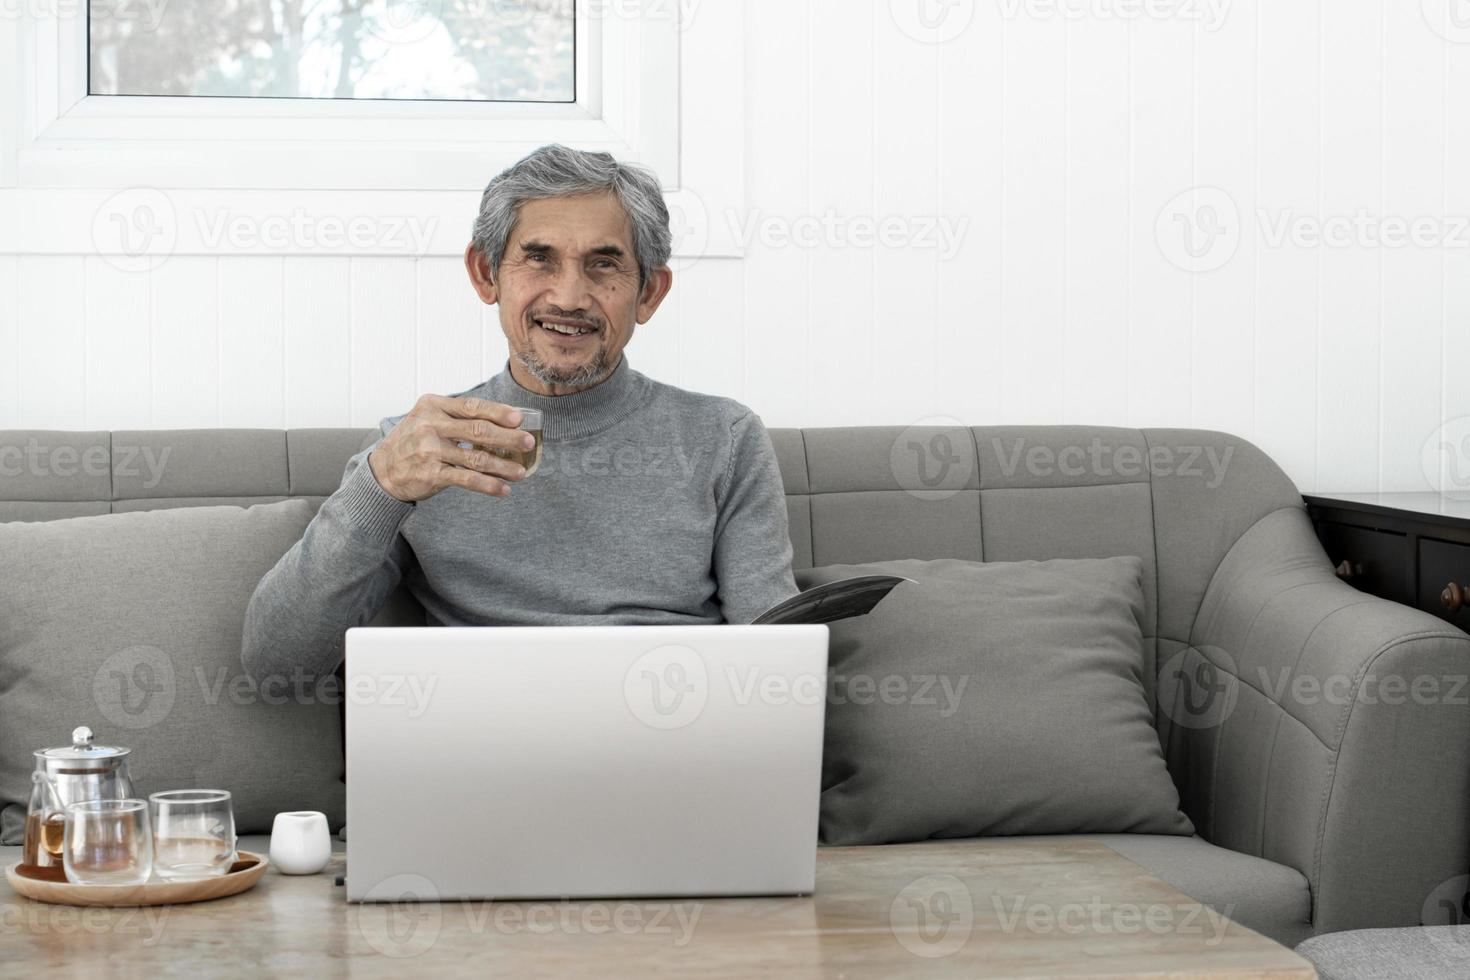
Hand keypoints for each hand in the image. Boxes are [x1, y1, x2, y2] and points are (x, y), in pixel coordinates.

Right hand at [367, 395, 534, 502]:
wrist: (382, 470)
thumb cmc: (413, 440)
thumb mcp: (427, 418)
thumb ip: (456, 416)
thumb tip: (502, 420)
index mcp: (433, 406)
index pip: (471, 406)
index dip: (497, 412)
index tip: (518, 418)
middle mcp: (430, 426)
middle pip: (478, 430)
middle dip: (508, 437)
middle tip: (528, 443)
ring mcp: (430, 451)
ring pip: (476, 458)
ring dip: (503, 466)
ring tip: (521, 472)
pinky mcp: (431, 474)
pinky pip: (467, 480)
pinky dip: (488, 485)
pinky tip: (503, 490)